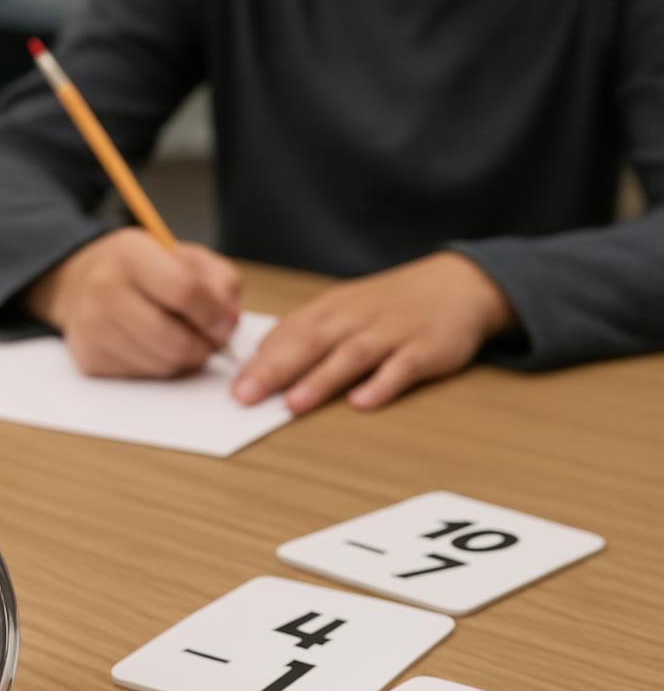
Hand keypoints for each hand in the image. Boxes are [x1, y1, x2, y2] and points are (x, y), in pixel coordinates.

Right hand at [27, 227, 241, 378]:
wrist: (82, 283)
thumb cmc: (144, 271)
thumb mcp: (185, 257)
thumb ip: (219, 281)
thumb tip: (229, 320)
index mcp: (130, 253)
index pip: (184, 291)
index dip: (214, 316)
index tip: (226, 326)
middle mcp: (104, 288)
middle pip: (174, 340)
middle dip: (202, 348)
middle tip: (208, 342)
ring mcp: (91, 327)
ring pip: (161, 365)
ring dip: (183, 361)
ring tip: (180, 340)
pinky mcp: (88, 358)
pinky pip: (143, 377)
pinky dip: (159, 368)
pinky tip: (154, 348)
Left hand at [233, 253, 515, 413]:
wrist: (459, 285)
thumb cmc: (391, 305)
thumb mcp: (344, 309)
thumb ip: (304, 333)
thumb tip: (259, 359)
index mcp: (333, 309)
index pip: (289, 332)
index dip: (259, 359)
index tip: (231, 386)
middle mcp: (357, 318)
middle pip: (311, 343)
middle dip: (276, 370)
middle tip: (246, 396)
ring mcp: (392, 333)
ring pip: (351, 355)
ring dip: (321, 379)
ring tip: (294, 404)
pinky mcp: (424, 349)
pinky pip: (401, 367)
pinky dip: (383, 385)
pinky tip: (363, 403)